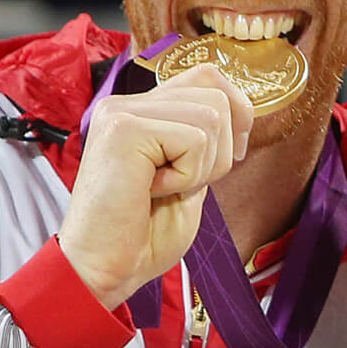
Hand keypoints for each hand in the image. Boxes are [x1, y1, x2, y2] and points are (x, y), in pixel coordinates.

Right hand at [57, 64, 255, 308]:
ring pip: (211, 116)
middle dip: (221, 150)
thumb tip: (242, 112)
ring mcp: (122, 111)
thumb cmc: (142, 236)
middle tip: (182, 184)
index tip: (224, 158)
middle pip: (216, 91)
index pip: (207, 76)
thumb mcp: (190, 180)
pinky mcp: (123, 128)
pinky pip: (194, 140)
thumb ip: (206, 143)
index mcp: (142, 111)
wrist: (104, 271)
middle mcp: (127, 104)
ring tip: (163, 189)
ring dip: (202, 167)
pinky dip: (187, 176)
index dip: (235, 113)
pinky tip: (152, 192)